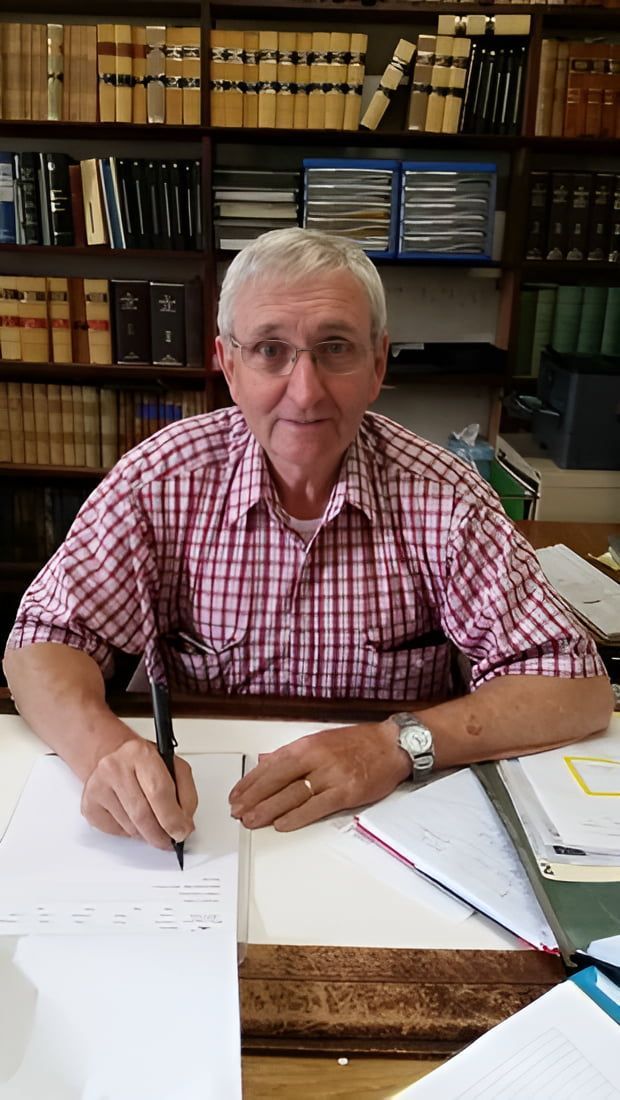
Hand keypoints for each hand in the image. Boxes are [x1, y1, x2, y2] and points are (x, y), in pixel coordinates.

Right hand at [81, 738, 197, 849]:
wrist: (114, 758)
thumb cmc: (144, 764)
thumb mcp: (174, 767)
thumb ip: (186, 794)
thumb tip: (184, 824)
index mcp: (140, 753)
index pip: (159, 792)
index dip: (173, 819)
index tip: (182, 832)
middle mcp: (115, 767)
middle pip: (142, 815)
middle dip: (161, 834)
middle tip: (171, 839)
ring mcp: (98, 787)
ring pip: (130, 827)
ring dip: (147, 834)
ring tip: (153, 824)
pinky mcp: (89, 805)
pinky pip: (116, 832)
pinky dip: (130, 832)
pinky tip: (133, 817)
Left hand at [229, 720, 410, 830]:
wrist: (392, 745)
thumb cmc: (359, 743)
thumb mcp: (321, 740)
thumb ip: (293, 753)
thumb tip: (266, 762)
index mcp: (308, 745)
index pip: (271, 765)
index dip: (251, 781)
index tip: (236, 794)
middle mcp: (316, 758)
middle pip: (277, 780)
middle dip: (254, 797)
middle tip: (237, 811)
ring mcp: (331, 775)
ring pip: (292, 794)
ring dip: (268, 809)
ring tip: (252, 820)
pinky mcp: (346, 791)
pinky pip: (316, 807)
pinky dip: (297, 817)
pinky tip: (282, 824)